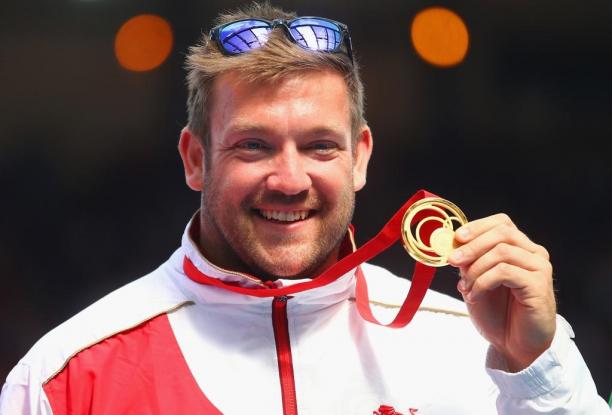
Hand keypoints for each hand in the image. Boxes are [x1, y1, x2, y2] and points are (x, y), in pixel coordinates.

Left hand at [447, 214, 556, 371]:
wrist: (515, 345)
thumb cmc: (498, 313)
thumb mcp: (475, 281)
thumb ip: (468, 262)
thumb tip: (452, 245)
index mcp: (520, 248)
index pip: (502, 222)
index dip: (477, 226)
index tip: (456, 238)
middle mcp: (533, 254)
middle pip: (502, 233)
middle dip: (472, 245)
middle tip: (453, 260)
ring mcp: (539, 268)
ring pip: (501, 252)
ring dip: (475, 268)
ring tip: (465, 287)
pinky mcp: (538, 285)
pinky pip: (505, 272)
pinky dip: (483, 282)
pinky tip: (475, 295)